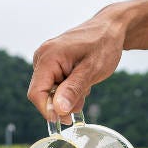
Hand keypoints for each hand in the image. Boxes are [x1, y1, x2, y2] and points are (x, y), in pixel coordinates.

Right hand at [27, 0, 147, 117]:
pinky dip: (69, 89)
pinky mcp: (52, 63)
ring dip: (68, 95)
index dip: (49, 111)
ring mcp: (46, 60)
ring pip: (51, 91)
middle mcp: (42, 57)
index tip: (67, 120)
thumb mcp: (92, 70)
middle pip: (43, 94)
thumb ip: (73, 90)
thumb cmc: (104, 44)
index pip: (36, 94)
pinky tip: (82, 80)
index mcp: (48, 57)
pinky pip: (55, 85)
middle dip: (63, 102)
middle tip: (85, 96)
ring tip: (86, 83)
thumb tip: (58, 111)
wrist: (111, 27)